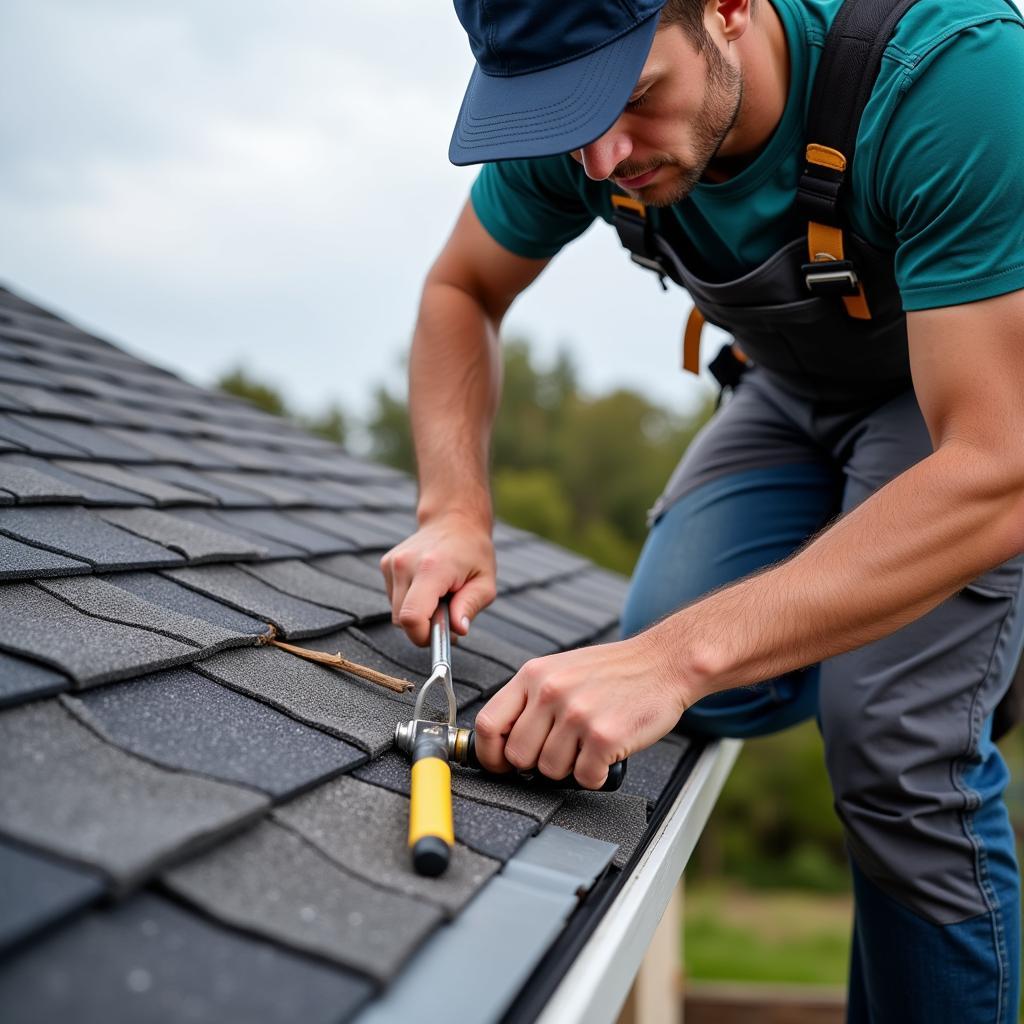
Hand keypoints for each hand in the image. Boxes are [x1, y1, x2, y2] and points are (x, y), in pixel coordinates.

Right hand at [380, 511, 496, 645]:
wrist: (454, 519)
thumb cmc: (473, 552)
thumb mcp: (485, 582)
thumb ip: (470, 606)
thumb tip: (457, 630)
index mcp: (431, 568)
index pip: (412, 617)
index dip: (423, 637)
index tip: (441, 636)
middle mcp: (405, 564)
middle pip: (402, 620)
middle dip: (424, 628)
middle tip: (448, 615)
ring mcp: (392, 563)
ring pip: (396, 613)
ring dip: (418, 615)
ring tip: (440, 597)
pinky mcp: (386, 565)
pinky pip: (394, 600)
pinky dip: (410, 602)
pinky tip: (428, 588)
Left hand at [473, 633, 692, 788]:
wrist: (663, 662)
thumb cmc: (613, 671)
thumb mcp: (559, 670)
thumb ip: (530, 700)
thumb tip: (501, 742)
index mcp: (533, 675)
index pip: (488, 724)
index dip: (489, 754)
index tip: (500, 765)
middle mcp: (551, 692)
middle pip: (517, 756)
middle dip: (536, 763)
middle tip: (561, 751)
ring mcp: (577, 714)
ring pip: (549, 771)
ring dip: (570, 768)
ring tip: (588, 745)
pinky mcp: (605, 737)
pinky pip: (584, 779)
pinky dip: (596, 775)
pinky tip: (606, 755)